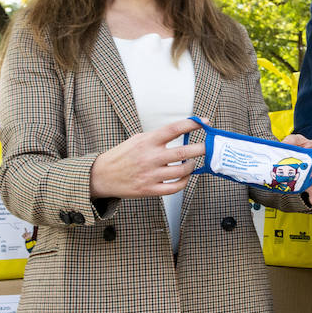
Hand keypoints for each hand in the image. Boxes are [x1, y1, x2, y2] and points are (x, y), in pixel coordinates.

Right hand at [90, 118, 204, 198]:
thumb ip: (158, 137)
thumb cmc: (122, 156)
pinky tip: (184, 176)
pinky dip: (184, 181)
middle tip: (209, 146)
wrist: (102, 175)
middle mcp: (150, 157)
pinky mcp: (150, 189)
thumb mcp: (137, 139)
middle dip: (201, 148)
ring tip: (192, 162)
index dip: (192, 125)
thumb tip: (182, 132)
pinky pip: (175, 187)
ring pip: (182, 170)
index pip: (174, 129)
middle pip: (184, 151)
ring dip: (192, 166)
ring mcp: (150, 174)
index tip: (204, 123)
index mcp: (147, 141)